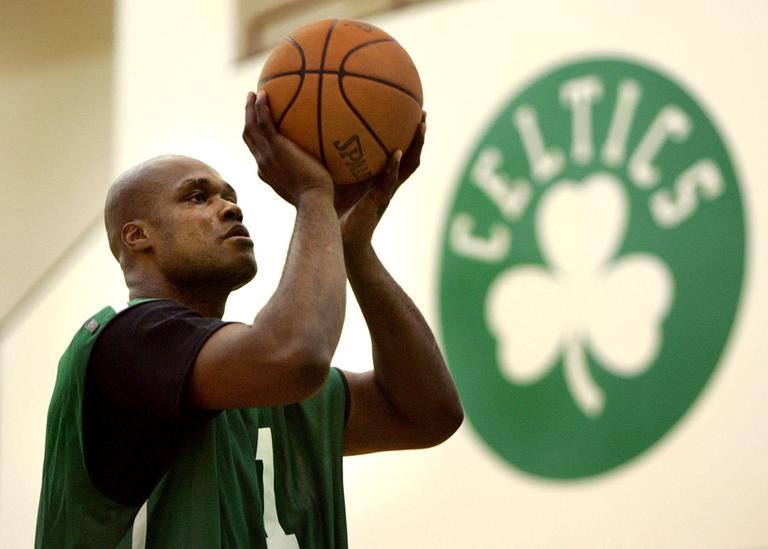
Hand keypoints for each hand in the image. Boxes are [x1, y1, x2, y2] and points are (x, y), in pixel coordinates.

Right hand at [242, 91, 332, 205]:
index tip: (260, 125)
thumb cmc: (319, 198)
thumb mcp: (311, 185)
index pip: (257, 152)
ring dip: (249, 108)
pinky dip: (260, 108)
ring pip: (251, 127)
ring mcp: (267, 155)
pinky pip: (264, 123)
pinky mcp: (275, 148)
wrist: (314, 201)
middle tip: (251, 102)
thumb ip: (313, 172)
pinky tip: (264, 94)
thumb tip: (329, 163)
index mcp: (268, 172)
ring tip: (254, 93)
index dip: (256, 138)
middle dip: (248, 118)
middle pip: (249, 136)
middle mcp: (262, 163)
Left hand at [335, 112, 426, 251]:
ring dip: (416, 146)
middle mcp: (387, 180)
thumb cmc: (333, 207)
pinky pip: (390, 181)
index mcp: (379, 174)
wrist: (338, 236)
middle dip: (418, 135)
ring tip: (421, 127)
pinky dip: (394, 167)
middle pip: (410, 154)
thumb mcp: (332, 176)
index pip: (397, 150)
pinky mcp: (380, 200)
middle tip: (423, 113)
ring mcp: (386, 190)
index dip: (405, 133)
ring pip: (409, 165)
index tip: (409, 110)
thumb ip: (329, 156)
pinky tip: (397, 154)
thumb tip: (311, 128)